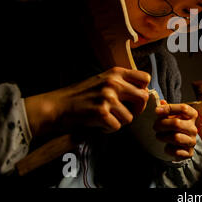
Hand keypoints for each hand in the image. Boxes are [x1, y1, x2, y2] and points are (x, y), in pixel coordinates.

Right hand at [25, 67, 150, 136]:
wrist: (56, 106)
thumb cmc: (81, 95)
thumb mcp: (103, 80)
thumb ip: (122, 83)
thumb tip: (143, 93)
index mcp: (116, 73)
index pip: (145, 78)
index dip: (143, 90)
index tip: (134, 98)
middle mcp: (114, 83)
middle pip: (143, 98)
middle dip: (137, 109)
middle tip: (124, 113)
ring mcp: (108, 97)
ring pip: (130, 117)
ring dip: (119, 121)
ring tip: (106, 118)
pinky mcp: (101, 112)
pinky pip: (117, 127)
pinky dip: (108, 129)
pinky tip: (98, 123)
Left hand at [153, 100, 197, 159]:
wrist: (181, 146)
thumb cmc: (175, 127)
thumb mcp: (172, 116)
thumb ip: (167, 109)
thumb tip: (161, 102)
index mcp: (192, 116)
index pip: (183, 108)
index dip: (169, 108)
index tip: (157, 111)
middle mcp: (193, 128)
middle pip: (176, 123)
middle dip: (161, 124)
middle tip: (155, 126)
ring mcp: (192, 141)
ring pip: (175, 137)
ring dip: (163, 137)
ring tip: (159, 136)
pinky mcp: (189, 153)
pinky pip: (176, 151)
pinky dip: (168, 149)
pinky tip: (166, 146)